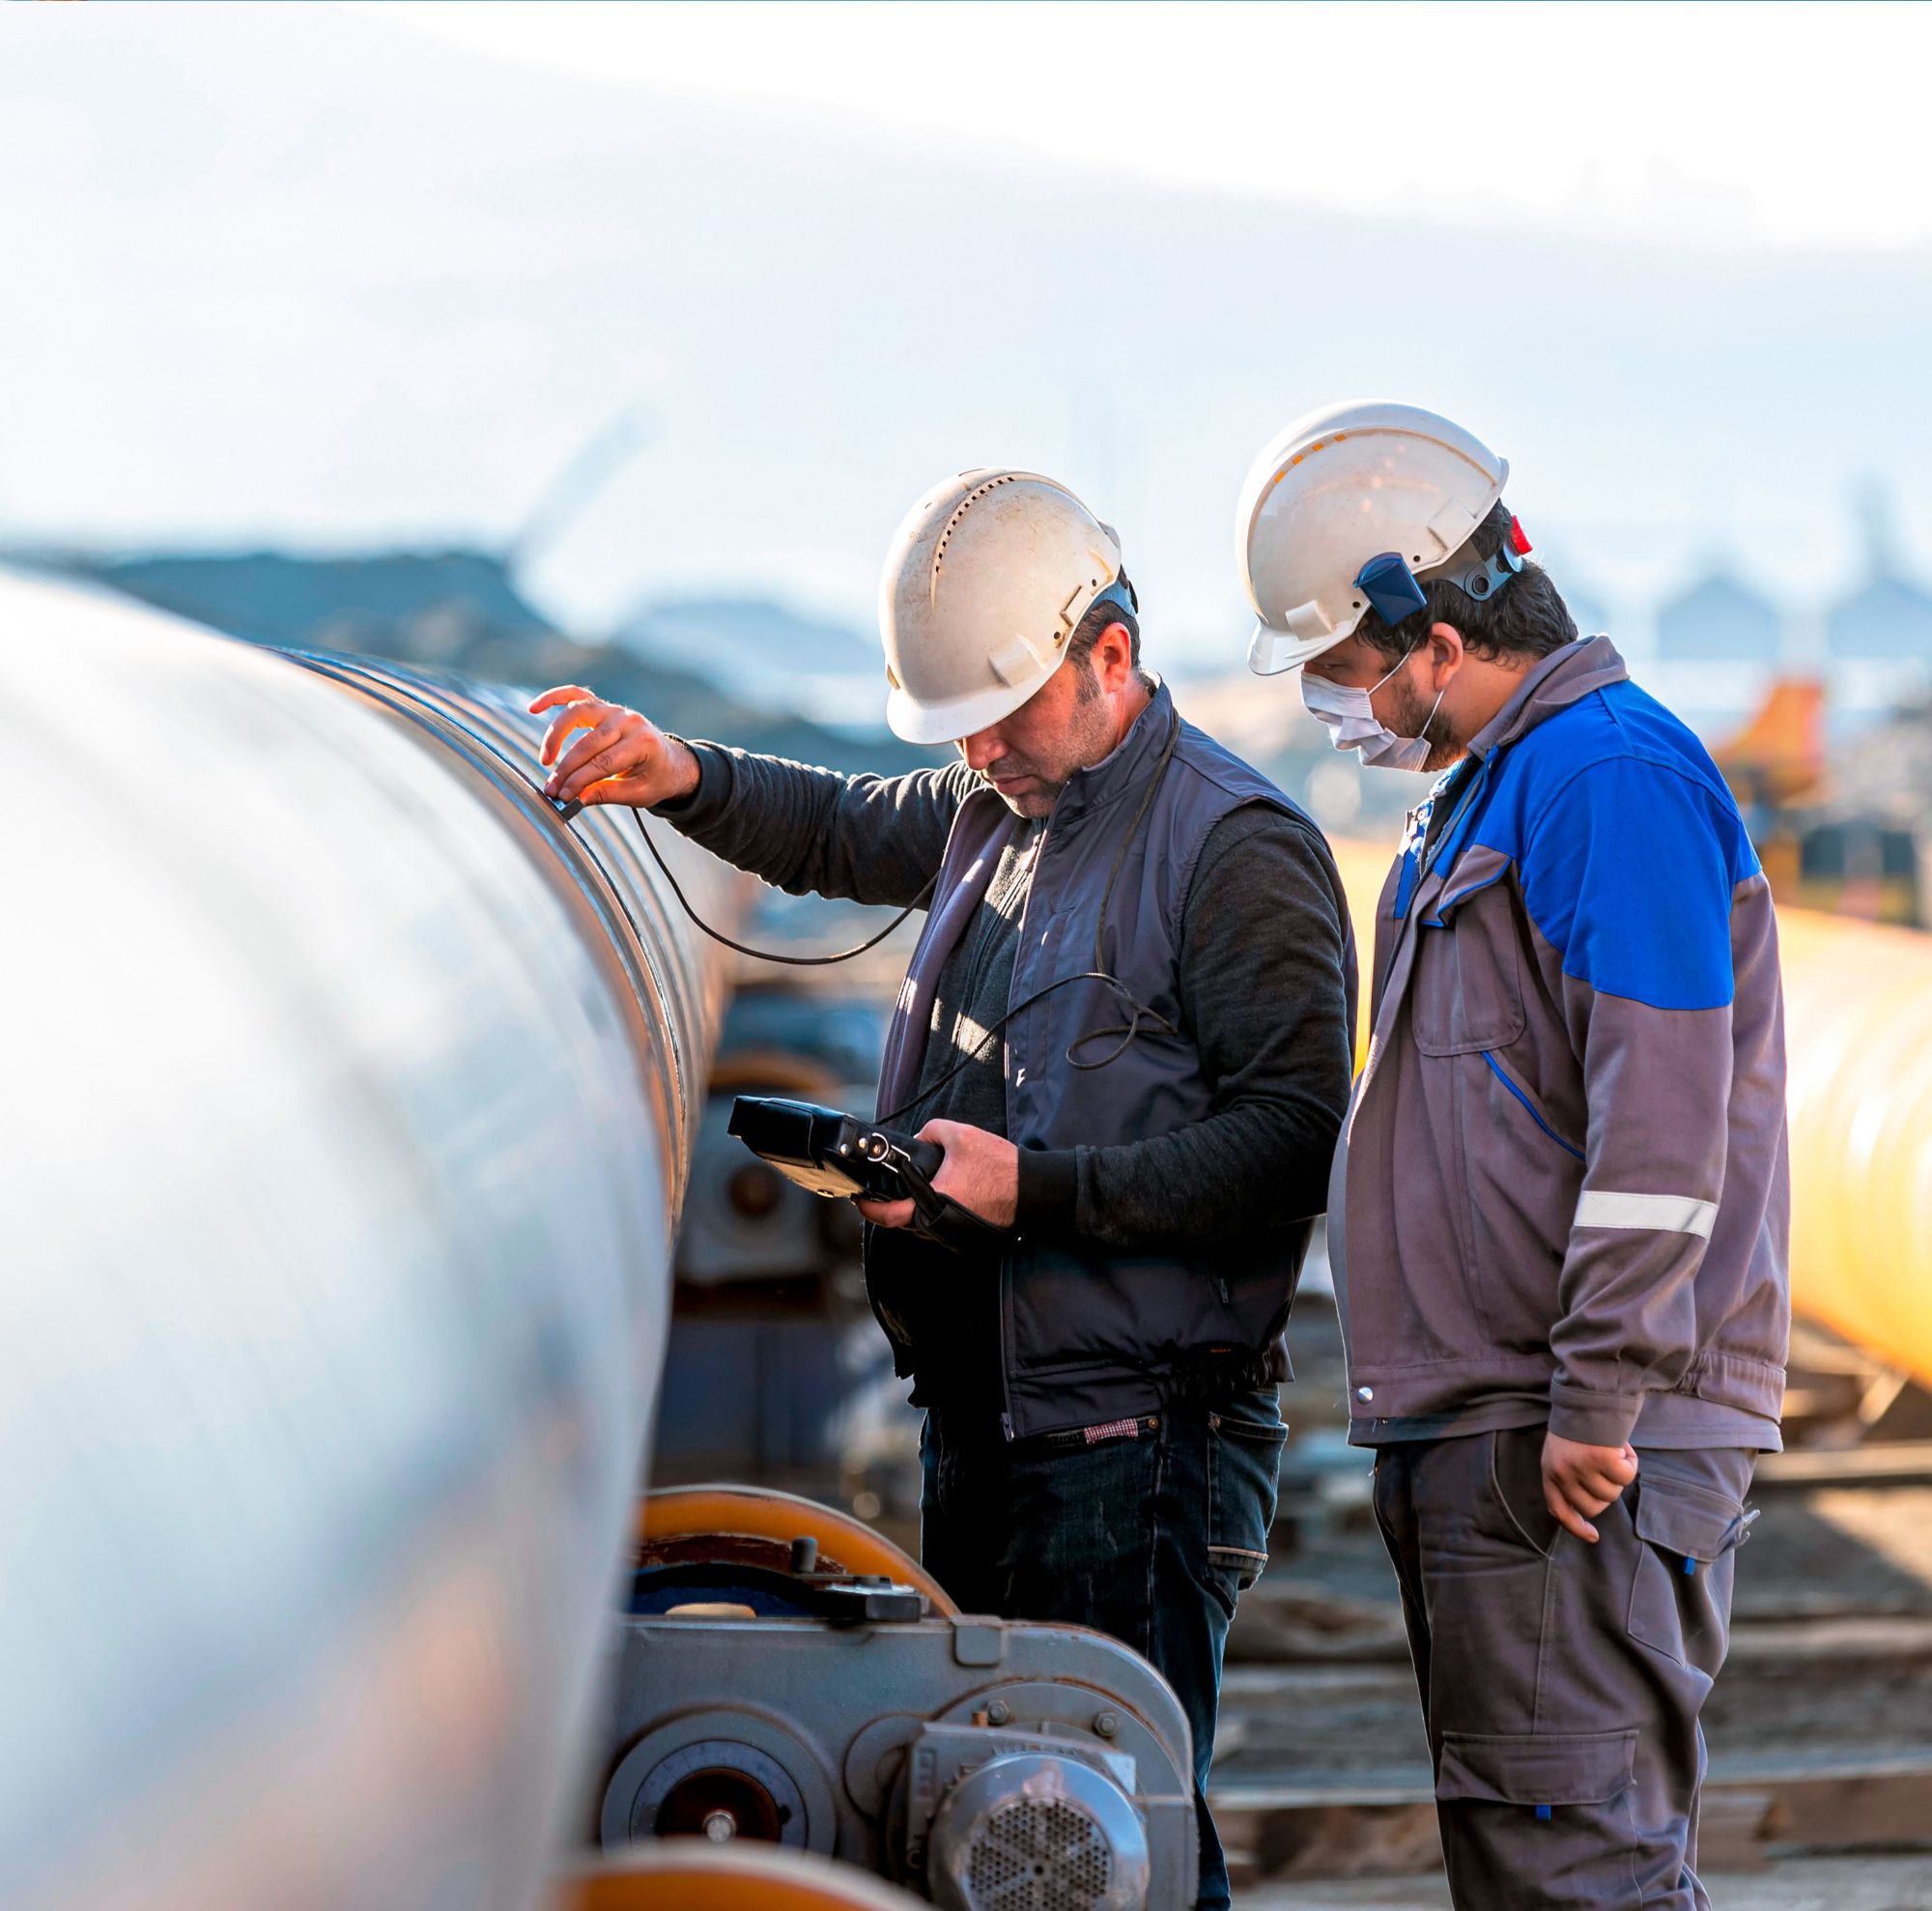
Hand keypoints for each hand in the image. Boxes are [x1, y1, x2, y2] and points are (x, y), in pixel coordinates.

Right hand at [529, 686, 700, 808]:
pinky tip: (534, 707)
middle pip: (589, 743)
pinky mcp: (604, 706)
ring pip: (578, 713)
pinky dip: (554, 697)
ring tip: (545, 760)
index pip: (603, 764)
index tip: (562, 797)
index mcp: (643, 744)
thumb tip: (576, 800)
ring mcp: (616, 710)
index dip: (580, 781)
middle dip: (566, 769)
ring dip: (556, 735)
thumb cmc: (656, 779)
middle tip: (551, 789)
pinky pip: (576, 695)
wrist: (672, 761)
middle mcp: (629, 721)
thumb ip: (608, 794)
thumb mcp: (640, 794)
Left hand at [854, 1119, 1018, 1231]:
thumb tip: (922, 1138)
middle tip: (880, 1189)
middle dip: (889, 1204)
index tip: (859, 1198)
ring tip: (908, 1186)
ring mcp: (951, 1232)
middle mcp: (939, 1223)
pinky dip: (930, 1209)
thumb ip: (933, 1131)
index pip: (889, 1215)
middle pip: (901, 1220)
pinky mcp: (963, 1232)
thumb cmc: (1001, 1168)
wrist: (1032, 1190)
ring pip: (919, 1223)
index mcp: (933, 1201)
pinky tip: (936, 1191)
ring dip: (911, 1207)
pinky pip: (936, 1223)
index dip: (868, 1207)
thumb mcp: (961, 1135)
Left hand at [1542, 1432, 1638, 1543]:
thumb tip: (1590, 1509)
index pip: (1559, 1510)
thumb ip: (1570, 1478)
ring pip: (1613, 1493)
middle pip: (1594, 1506)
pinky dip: (1630, 1462)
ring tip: (1610, 1449)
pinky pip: (1627, 1475)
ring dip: (1618, 1473)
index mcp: (1549, 1472)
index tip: (1593, 1537)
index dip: (1576, 1527)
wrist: (1583, 1396)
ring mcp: (1581, 1468)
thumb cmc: (1576, 1425)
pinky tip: (1621, 1445)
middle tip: (1605, 1466)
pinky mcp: (1601, 1460)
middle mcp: (1562, 1474)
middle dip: (1606, 1490)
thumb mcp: (1561, 1453)